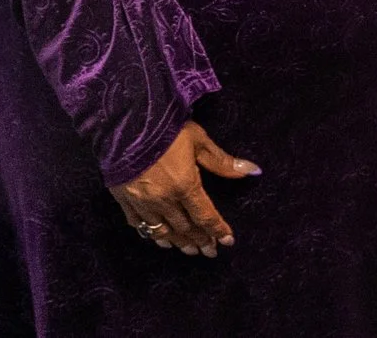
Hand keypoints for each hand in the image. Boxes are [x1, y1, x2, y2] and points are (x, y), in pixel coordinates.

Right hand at [109, 121, 258, 257]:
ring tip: (189, 250)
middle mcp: (164, 201)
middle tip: (210, 251)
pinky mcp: (124, 200)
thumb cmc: (167, 130)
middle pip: (185, 227)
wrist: (125, 124)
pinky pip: (138, 224)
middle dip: (200, 240)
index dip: (218, 229)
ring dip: (178, 242)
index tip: (228, 241)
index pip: (206, 215)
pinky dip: (151, 234)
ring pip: (162, 230)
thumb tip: (253, 171)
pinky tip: (158, 239)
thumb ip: (222, 162)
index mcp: (185, 186)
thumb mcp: (199, 141)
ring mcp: (142, 203)